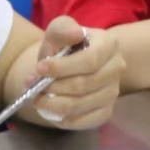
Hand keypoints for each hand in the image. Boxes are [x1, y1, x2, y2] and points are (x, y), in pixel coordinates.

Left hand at [26, 17, 121, 131]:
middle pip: (84, 84)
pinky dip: (63, 119)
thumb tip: (75, 34)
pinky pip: (84, 121)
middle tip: (33, 86)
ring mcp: (113, 92)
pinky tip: (50, 110)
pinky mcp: (106, 111)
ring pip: (81, 104)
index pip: (90, 60)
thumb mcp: (58, 32)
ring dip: (53, 104)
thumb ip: (62, 29)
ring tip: (37, 98)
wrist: (69, 66)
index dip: (62, 67)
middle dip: (54, 87)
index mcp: (108, 45)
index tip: (39, 68)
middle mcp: (116, 68)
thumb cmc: (64, 47)